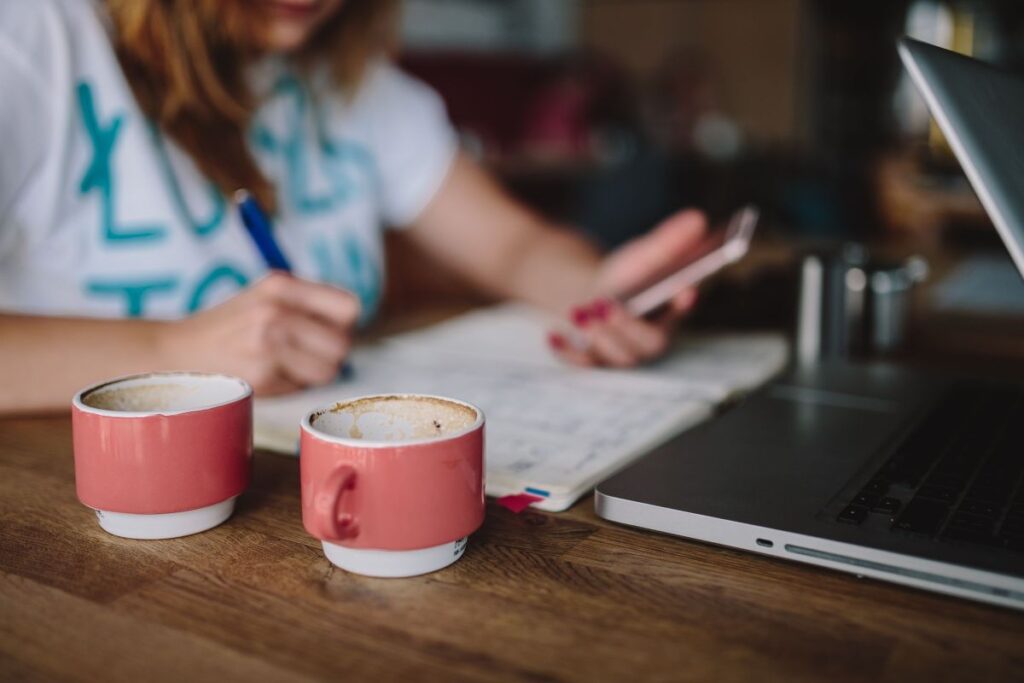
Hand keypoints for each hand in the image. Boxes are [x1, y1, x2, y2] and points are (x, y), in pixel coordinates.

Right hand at [157, 272, 359, 394]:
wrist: (175, 352)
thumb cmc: (229, 326)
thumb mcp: (264, 297)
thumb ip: (308, 304)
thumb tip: (353, 327)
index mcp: (281, 285)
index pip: (349, 308)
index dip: (344, 325)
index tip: (328, 331)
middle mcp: (276, 311)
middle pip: (342, 344)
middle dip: (330, 354)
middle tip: (305, 353)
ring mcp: (268, 344)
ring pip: (329, 370)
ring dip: (313, 373)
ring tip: (284, 364)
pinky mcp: (263, 375)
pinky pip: (302, 387)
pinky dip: (291, 385)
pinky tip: (266, 375)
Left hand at [549, 209, 706, 366]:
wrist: (591, 297)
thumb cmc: (625, 280)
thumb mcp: (642, 256)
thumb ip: (669, 242)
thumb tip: (698, 218)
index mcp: (669, 314)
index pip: (680, 313)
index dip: (682, 304)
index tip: (683, 290)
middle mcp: (649, 342)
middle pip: (648, 344)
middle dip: (628, 327)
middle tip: (607, 306)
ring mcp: (621, 356)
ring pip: (617, 357)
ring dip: (598, 336)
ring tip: (580, 311)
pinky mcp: (594, 361)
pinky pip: (582, 364)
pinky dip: (567, 351)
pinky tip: (552, 335)